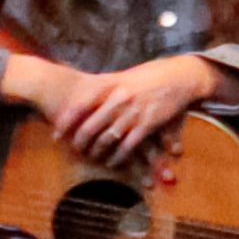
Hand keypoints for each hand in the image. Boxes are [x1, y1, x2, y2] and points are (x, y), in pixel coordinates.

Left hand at [46, 54, 222, 166]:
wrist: (181, 76)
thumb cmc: (150, 76)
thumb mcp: (124, 76)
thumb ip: (103, 86)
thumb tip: (79, 94)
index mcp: (111, 84)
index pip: (80, 105)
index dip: (66, 122)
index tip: (56, 135)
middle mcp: (120, 98)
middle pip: (90, 126)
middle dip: (79, 142)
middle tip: (74, 150)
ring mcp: (134, 112)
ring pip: (107, 138)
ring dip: (96, 152)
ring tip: (92, 157)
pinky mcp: (149, 124)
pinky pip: (128, 146)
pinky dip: (117, 157)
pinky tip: (112, 162)